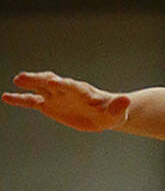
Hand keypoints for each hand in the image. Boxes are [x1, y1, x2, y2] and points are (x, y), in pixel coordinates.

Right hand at [4, 71, 129, 131]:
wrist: (108, 114)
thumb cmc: (114, 112)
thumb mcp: (118, 111)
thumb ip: (119, 106)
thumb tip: (125, 100)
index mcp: (84, 92)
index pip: (72, 87)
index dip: (63, 84)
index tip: (52, 81)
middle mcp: (68, 91)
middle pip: (52, 83)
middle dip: (40, 79)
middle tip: (24, 76)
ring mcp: (58, 97)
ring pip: (41, 88)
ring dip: (30, 83)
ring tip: (17, 79)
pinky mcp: (50, 105)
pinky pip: (32, 101)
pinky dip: (20, 99)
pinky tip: (6, 96)